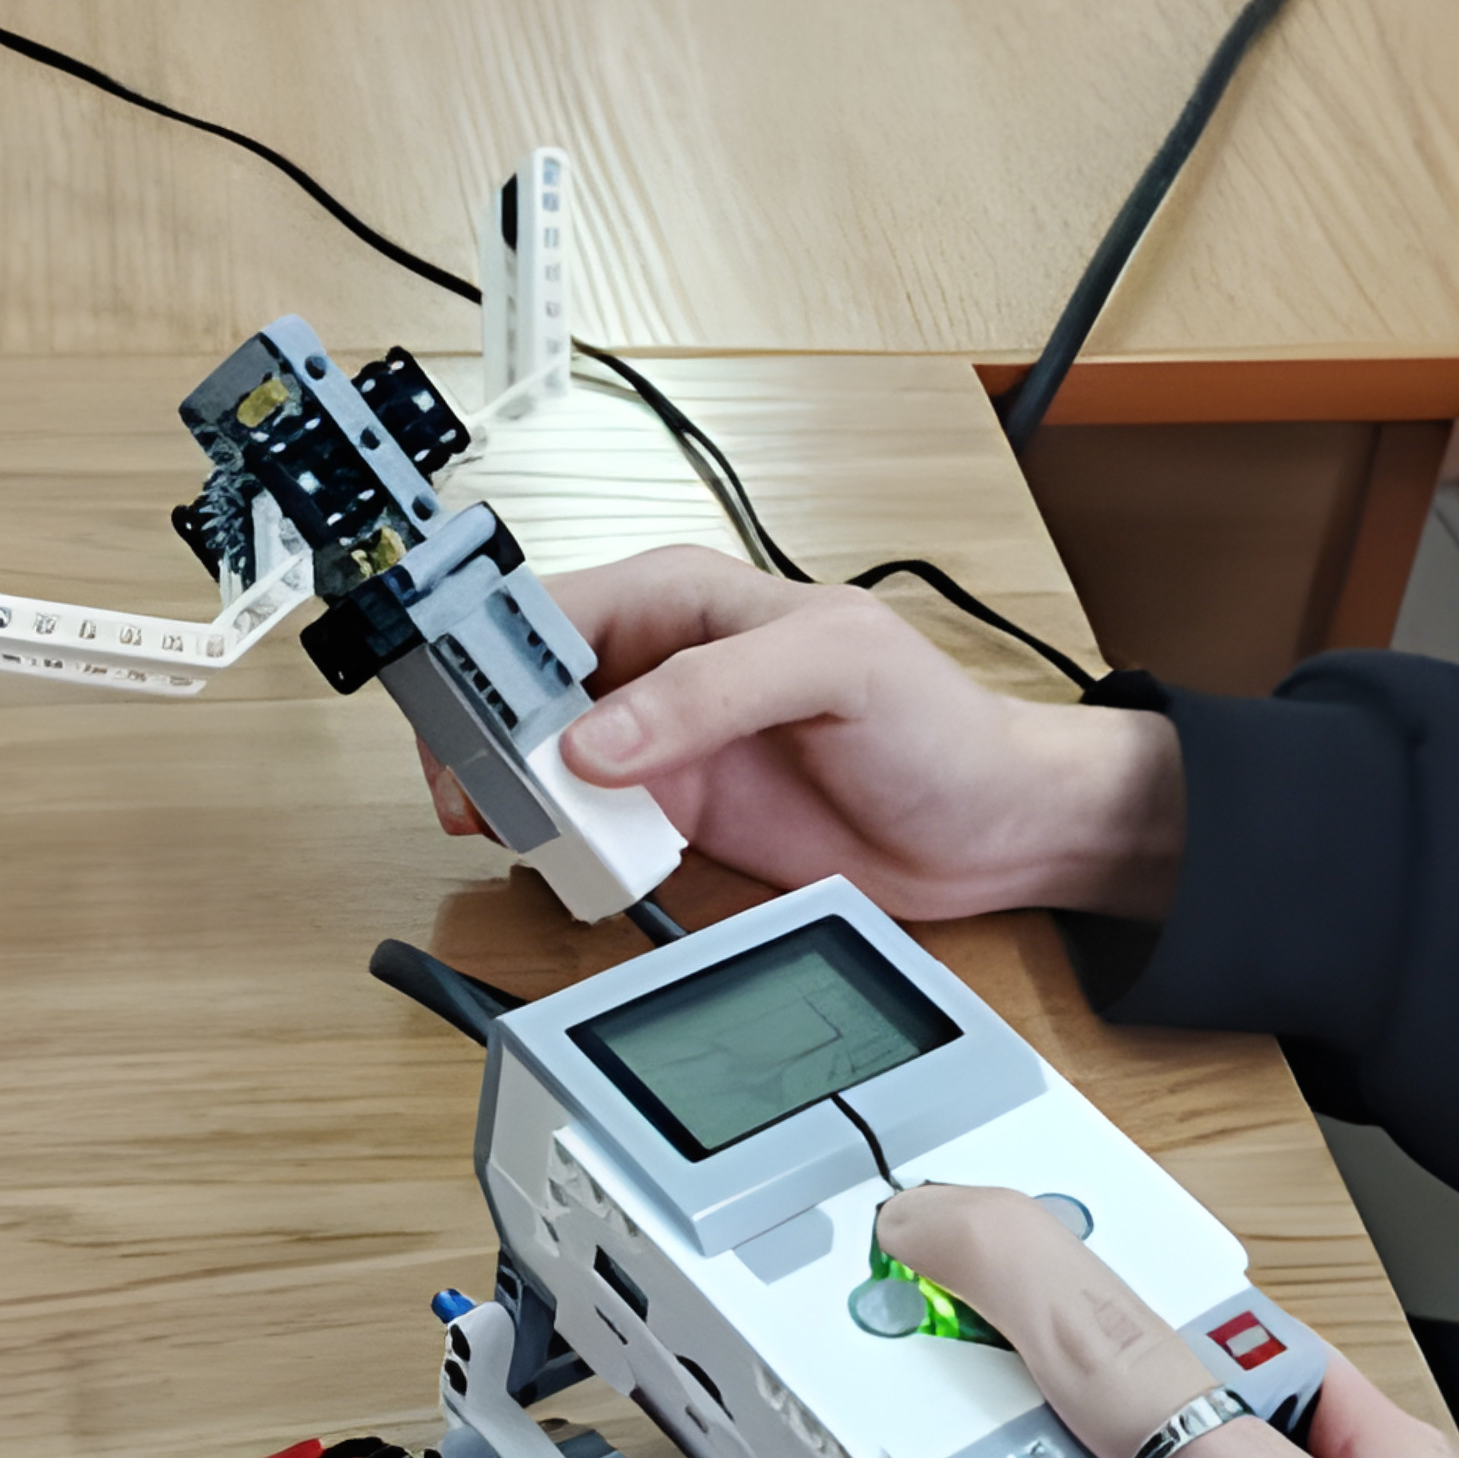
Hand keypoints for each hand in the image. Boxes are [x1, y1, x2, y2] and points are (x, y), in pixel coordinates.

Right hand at [415, 546, 1182, 921]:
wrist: (989, 829)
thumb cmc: (937, 724)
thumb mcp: (833, 670)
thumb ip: (712, 689)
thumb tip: (599, 735)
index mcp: (685, 596)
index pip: (551, 610)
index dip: (491, 658)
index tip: (469, 714)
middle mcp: (658, 663)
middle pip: (523, 689)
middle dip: (484, 739)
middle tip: (475, 796)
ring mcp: (659, 741)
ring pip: (540, 760)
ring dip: (513, 797)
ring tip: (510, 833)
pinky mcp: (671, 811)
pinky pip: (584, 823)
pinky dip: (559, 844)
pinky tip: (565, 861)